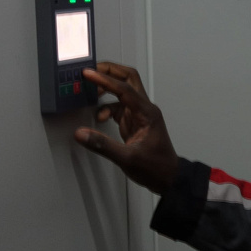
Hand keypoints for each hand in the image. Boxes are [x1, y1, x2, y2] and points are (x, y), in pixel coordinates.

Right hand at [74, 61, 178, 193]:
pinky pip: (119, 106)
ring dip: (107, 88)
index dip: (105, 80)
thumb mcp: (127, 159)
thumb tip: (81, 134)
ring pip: (123, 90)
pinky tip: (99, 117)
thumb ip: (103, 145)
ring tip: (90, 91)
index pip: (124, 89)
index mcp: (147, 112)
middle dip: (109, 72)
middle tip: (90, 72)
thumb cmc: (156, 168)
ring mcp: (140, 114)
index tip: (88, 74)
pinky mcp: (135, 121)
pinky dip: (107, 107)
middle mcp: (145, 109)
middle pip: (128, 79)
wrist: (169, 178)